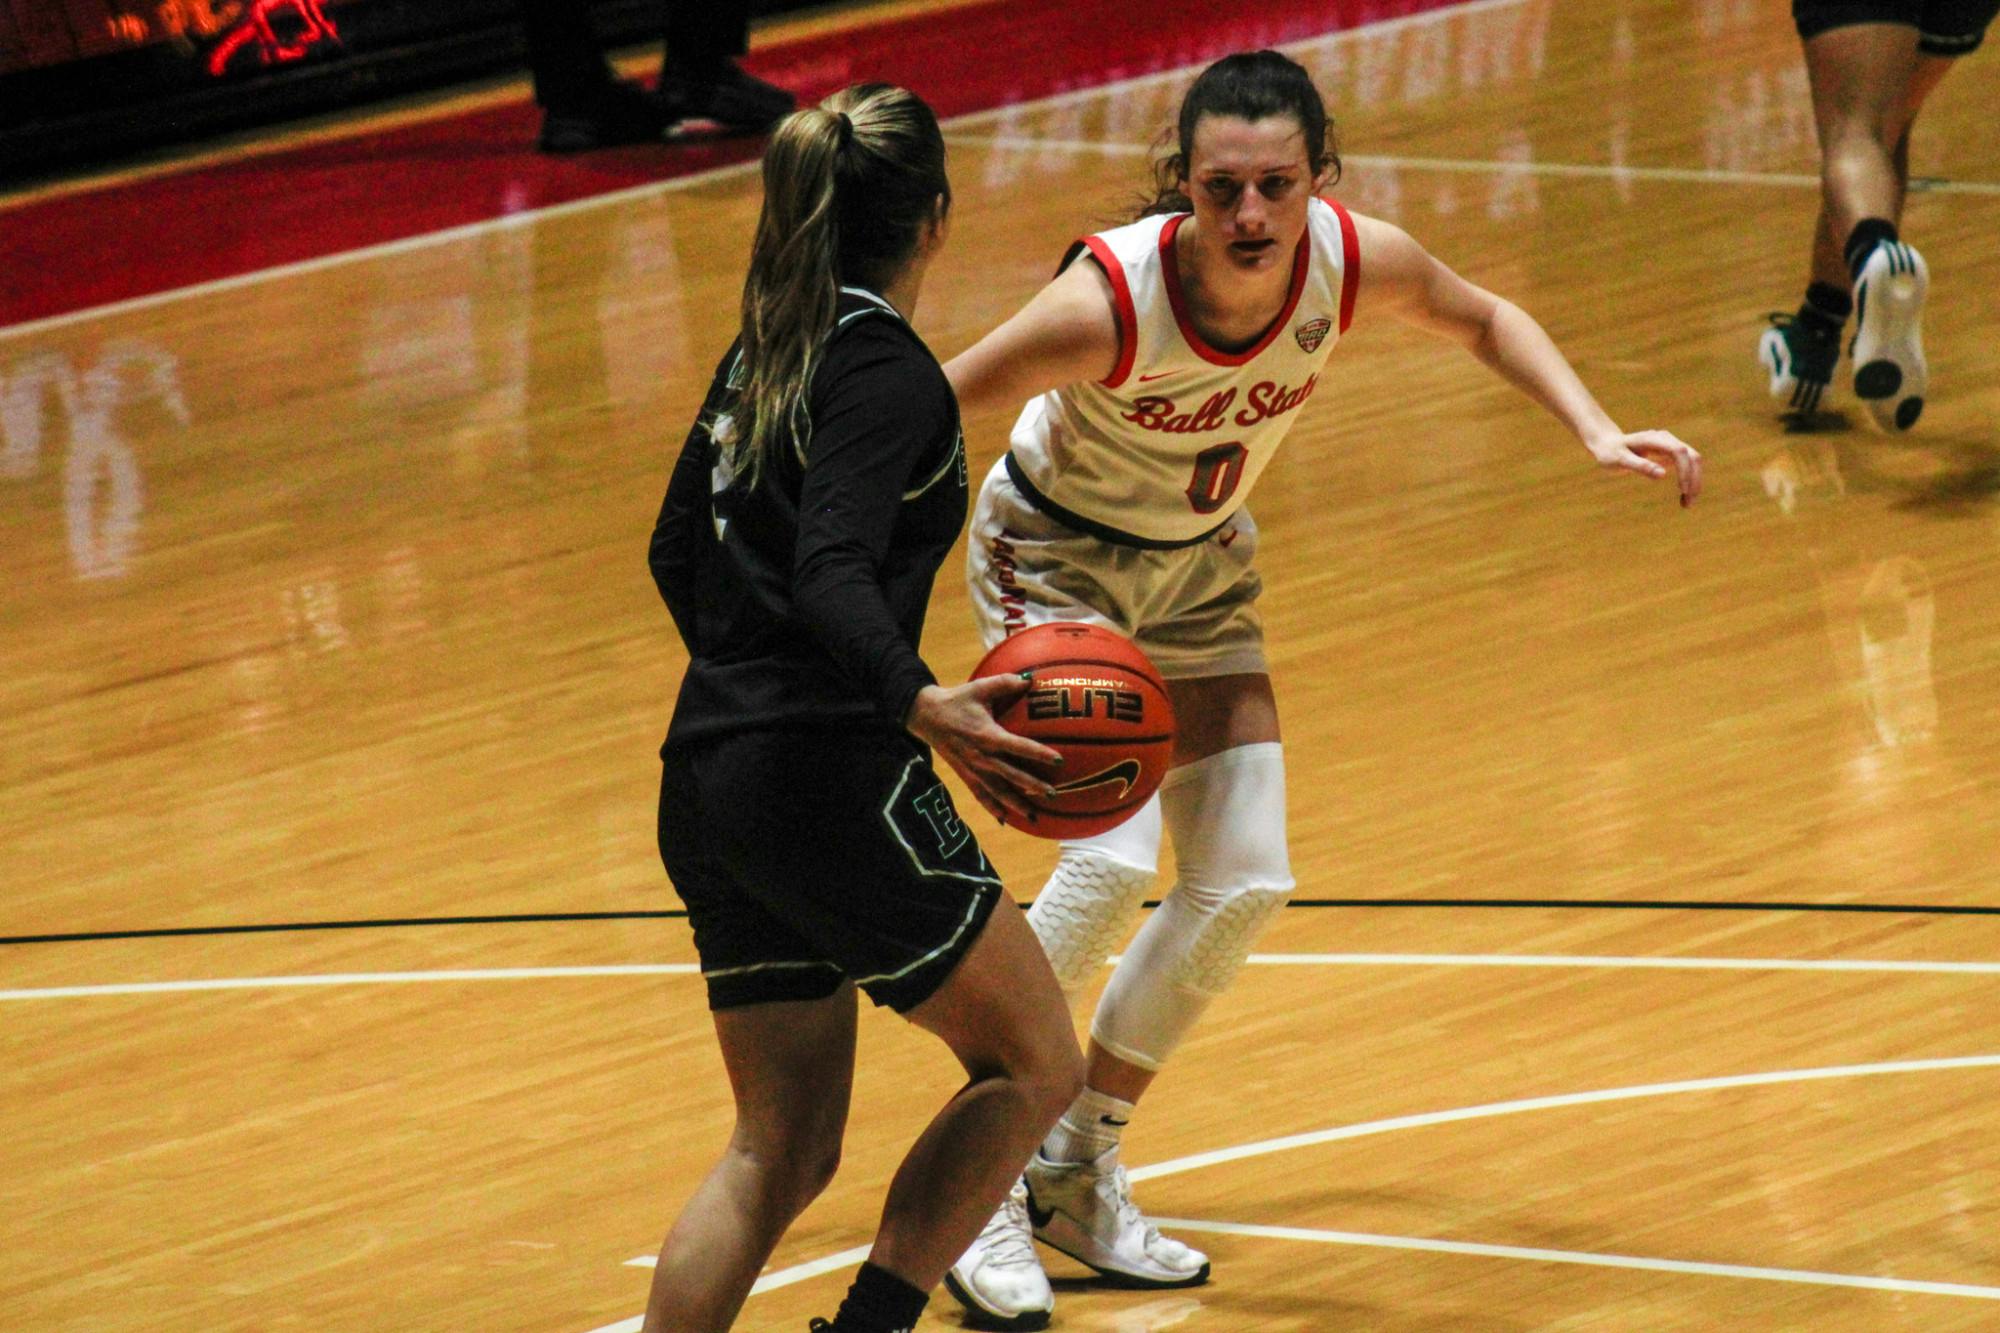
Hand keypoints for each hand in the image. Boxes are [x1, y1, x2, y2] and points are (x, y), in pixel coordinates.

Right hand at [905, 675, 1062, 820]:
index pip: (1018, 746)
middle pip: (1011, 776)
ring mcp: (973, 769)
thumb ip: (1006, 683)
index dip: (1038, 753)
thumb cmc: (957, 700)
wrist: (927, 715)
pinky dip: (992, 808)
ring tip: (1033, 816)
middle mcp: (981, 756)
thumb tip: (1032, 679)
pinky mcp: (965, 775)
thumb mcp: (980, 687)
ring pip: (997, 791)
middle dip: (1032, 786)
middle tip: (1053, 794)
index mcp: (987, 735)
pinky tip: (1004, 820)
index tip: (1058, 760)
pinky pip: (980, 795)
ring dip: (1016, 804)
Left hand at [1587, 429, 1702, 507]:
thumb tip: (1663, 474)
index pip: (1679, 451)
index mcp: (1655, 439)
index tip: (1683, 490)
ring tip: (1687, 504)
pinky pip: (1688, 466)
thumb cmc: (1611, 452)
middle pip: (1692, 456)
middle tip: (1688, 503)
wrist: (1609, 445)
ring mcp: (1671, 446)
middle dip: (1694, 479)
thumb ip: (1640, 466)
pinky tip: (1684, 497)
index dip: (1685, 470)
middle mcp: (1667, 439)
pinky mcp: (1672, 454)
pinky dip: (1690, 481)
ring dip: (1695, 482)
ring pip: (1694, 461)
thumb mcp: (1620, 460)